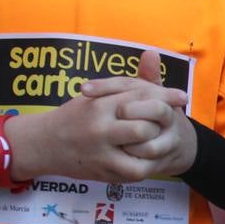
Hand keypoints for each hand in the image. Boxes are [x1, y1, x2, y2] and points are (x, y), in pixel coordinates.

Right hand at [7, 51, 189, 182]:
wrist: (41, 143)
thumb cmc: (73, 116)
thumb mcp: (96, 94)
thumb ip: (126, 81)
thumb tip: (154, 53)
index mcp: (101, 102)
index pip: (141, 96)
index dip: (166, 97)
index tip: (182, 98)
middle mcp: (100, 126)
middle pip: (145, 126)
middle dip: (159, 125)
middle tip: (166, 125)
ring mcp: (101, 150)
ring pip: (142, 149)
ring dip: (155, 146)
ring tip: (157, 141)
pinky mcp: (102, 170)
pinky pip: (134, 170)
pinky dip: (145, 165)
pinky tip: (145, 158)